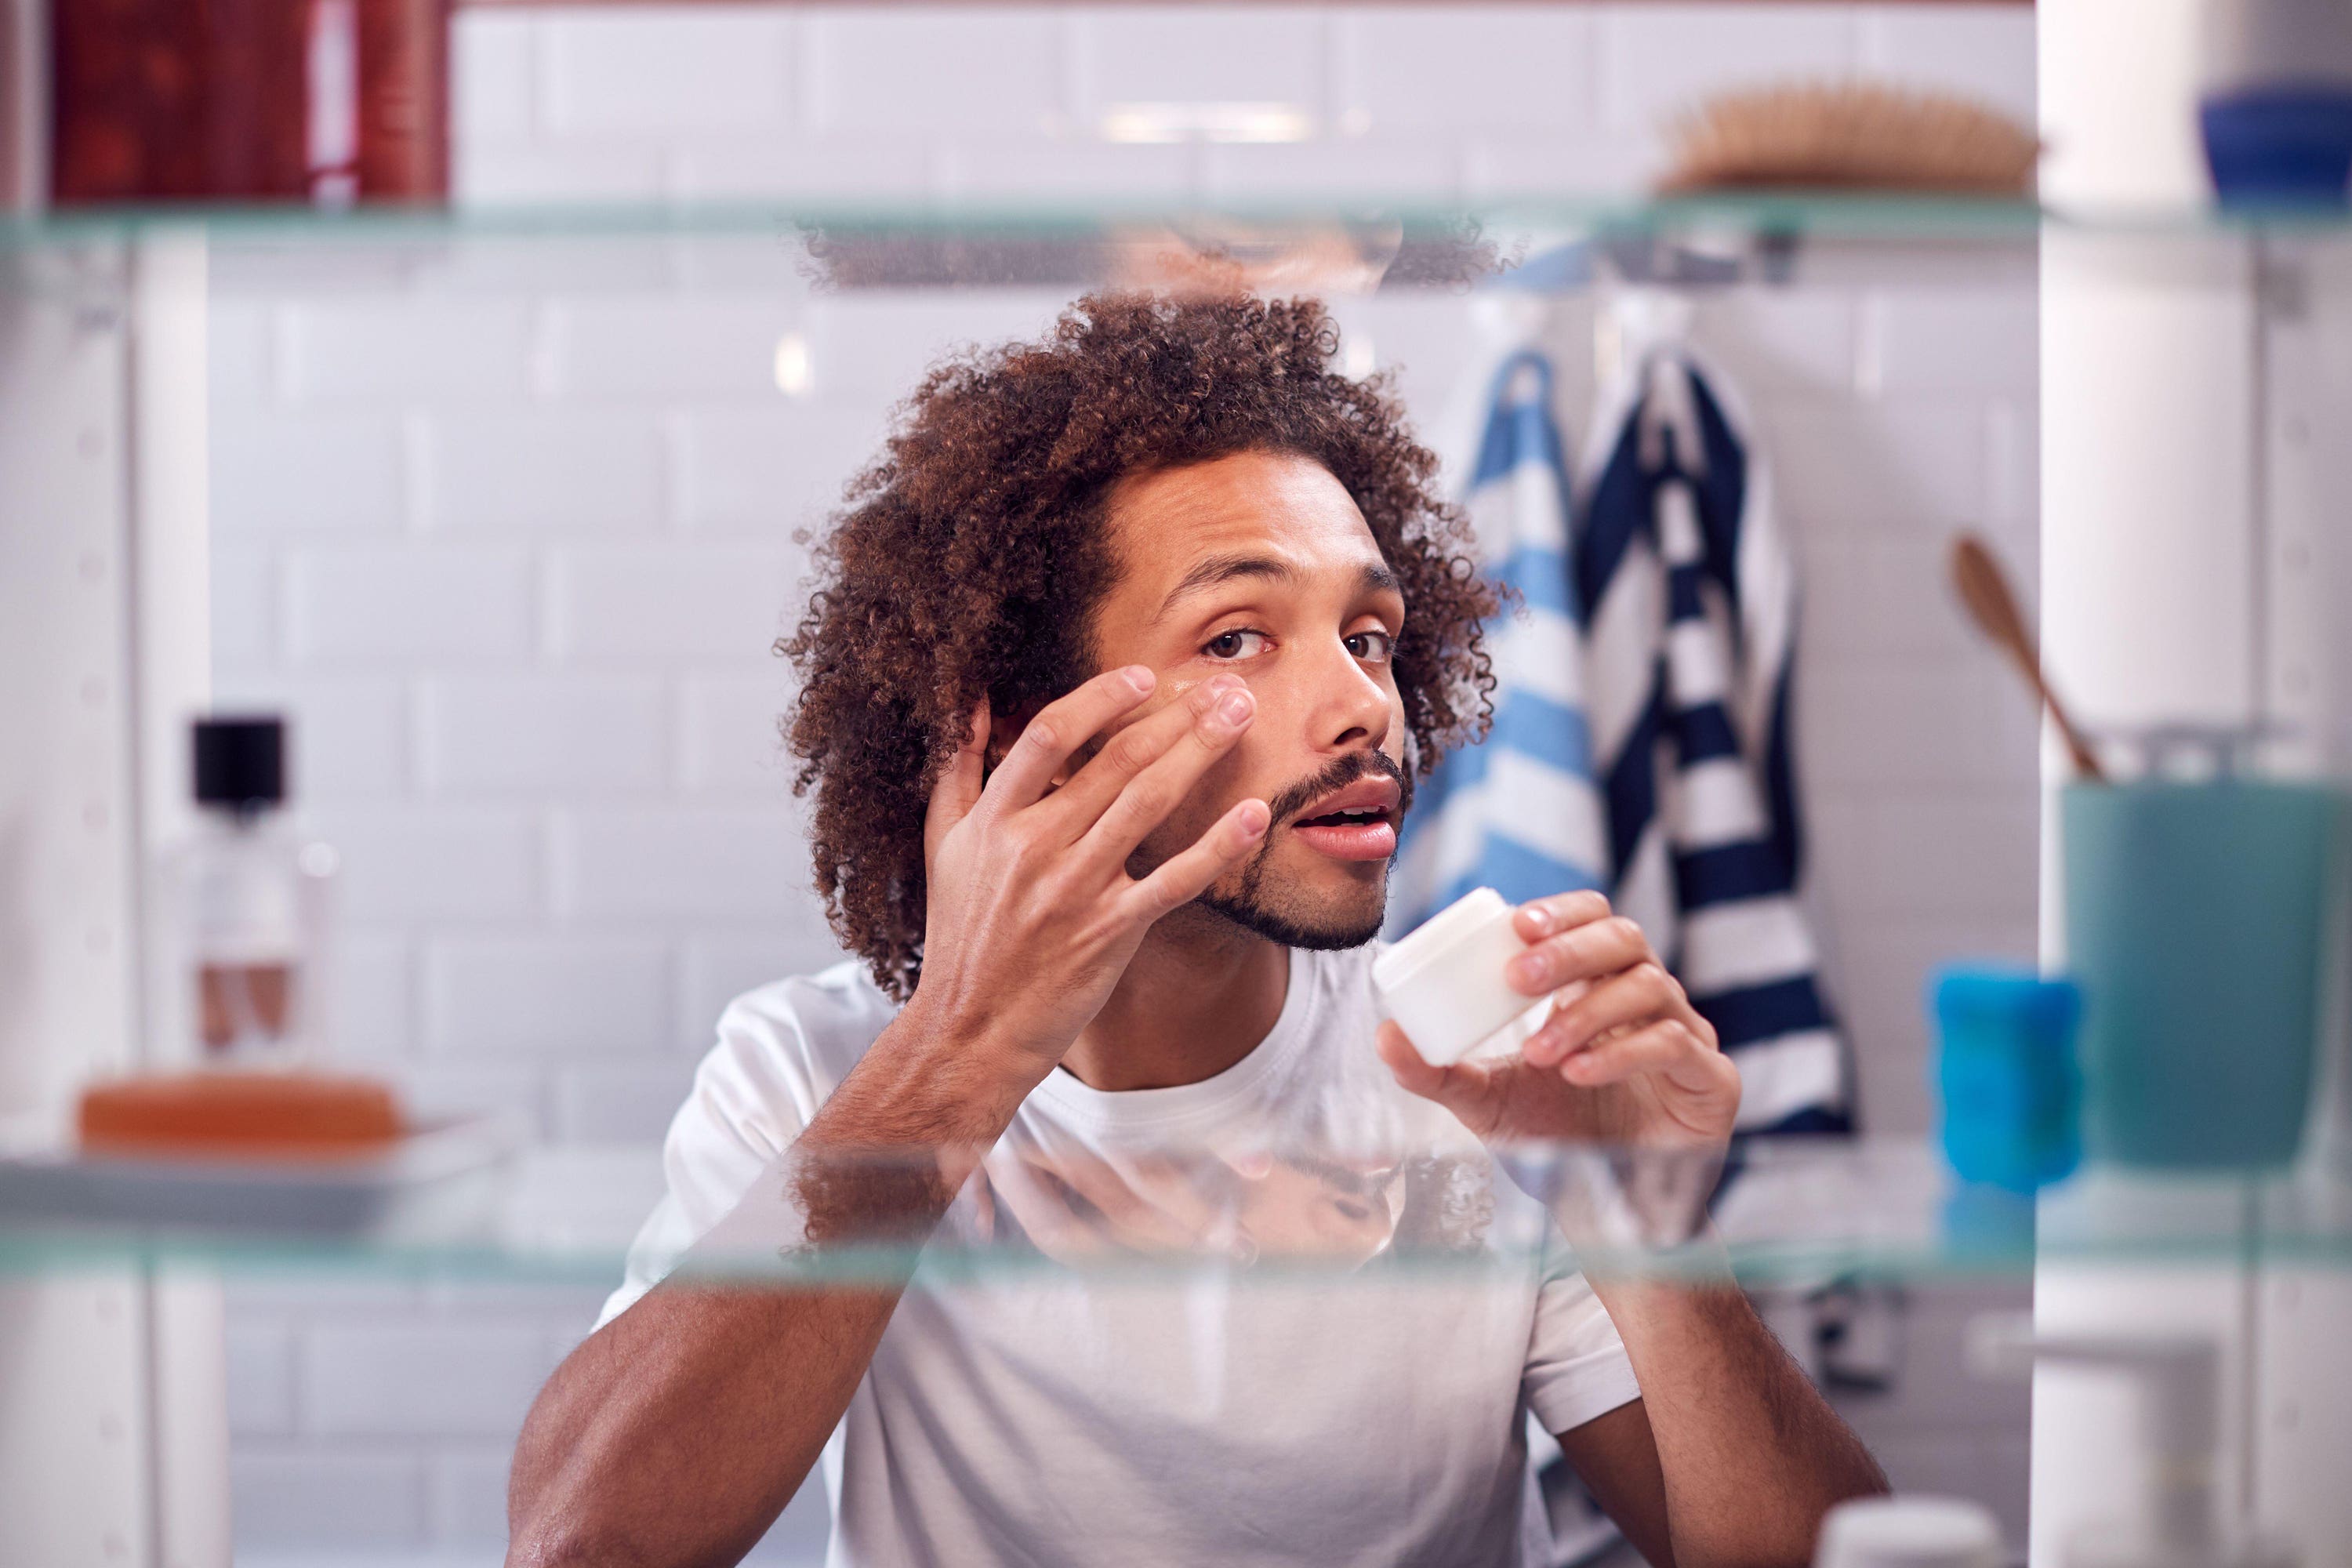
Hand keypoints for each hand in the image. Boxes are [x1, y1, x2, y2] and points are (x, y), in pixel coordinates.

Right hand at [910, 665, 1269, 1087]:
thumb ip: (958, 769)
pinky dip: (1217, 845)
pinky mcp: (1111, 931)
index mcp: (994, 820)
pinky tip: (1255, 812)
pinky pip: (1175, 880)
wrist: (970, 1029)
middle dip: (1176, 715)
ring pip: (1149, 803)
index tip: (1143, 675)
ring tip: (1241, 715)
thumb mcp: (942, 844)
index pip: (1051, 735)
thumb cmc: (960, 932)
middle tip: (1223, 684)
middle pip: (1117, 760)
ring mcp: (1076, 889)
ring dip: (1201, 752)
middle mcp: (1036, 846)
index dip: (1101, 697)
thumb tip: (976, 700)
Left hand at [1375, 891, 1739, 1151]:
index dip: (1562, 914)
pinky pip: (1676, 1044)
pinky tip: (1579, 1071)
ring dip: (1586, 1012)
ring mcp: (1687, 1035)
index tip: (1517, 926)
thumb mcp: (1485, 1102)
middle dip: (1568, 952)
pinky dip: (1623, 1052)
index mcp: (1599, 987)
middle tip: (1517, 980)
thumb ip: (1438, 1070)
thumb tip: (1383, 1034)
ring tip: (1540, 1050)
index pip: (1593, 920)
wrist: (1605, 1213)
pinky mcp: (1711, 1080)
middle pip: (1625, 939)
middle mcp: (1648, 1001)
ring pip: (1649, 987)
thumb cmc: (1553, 1141)